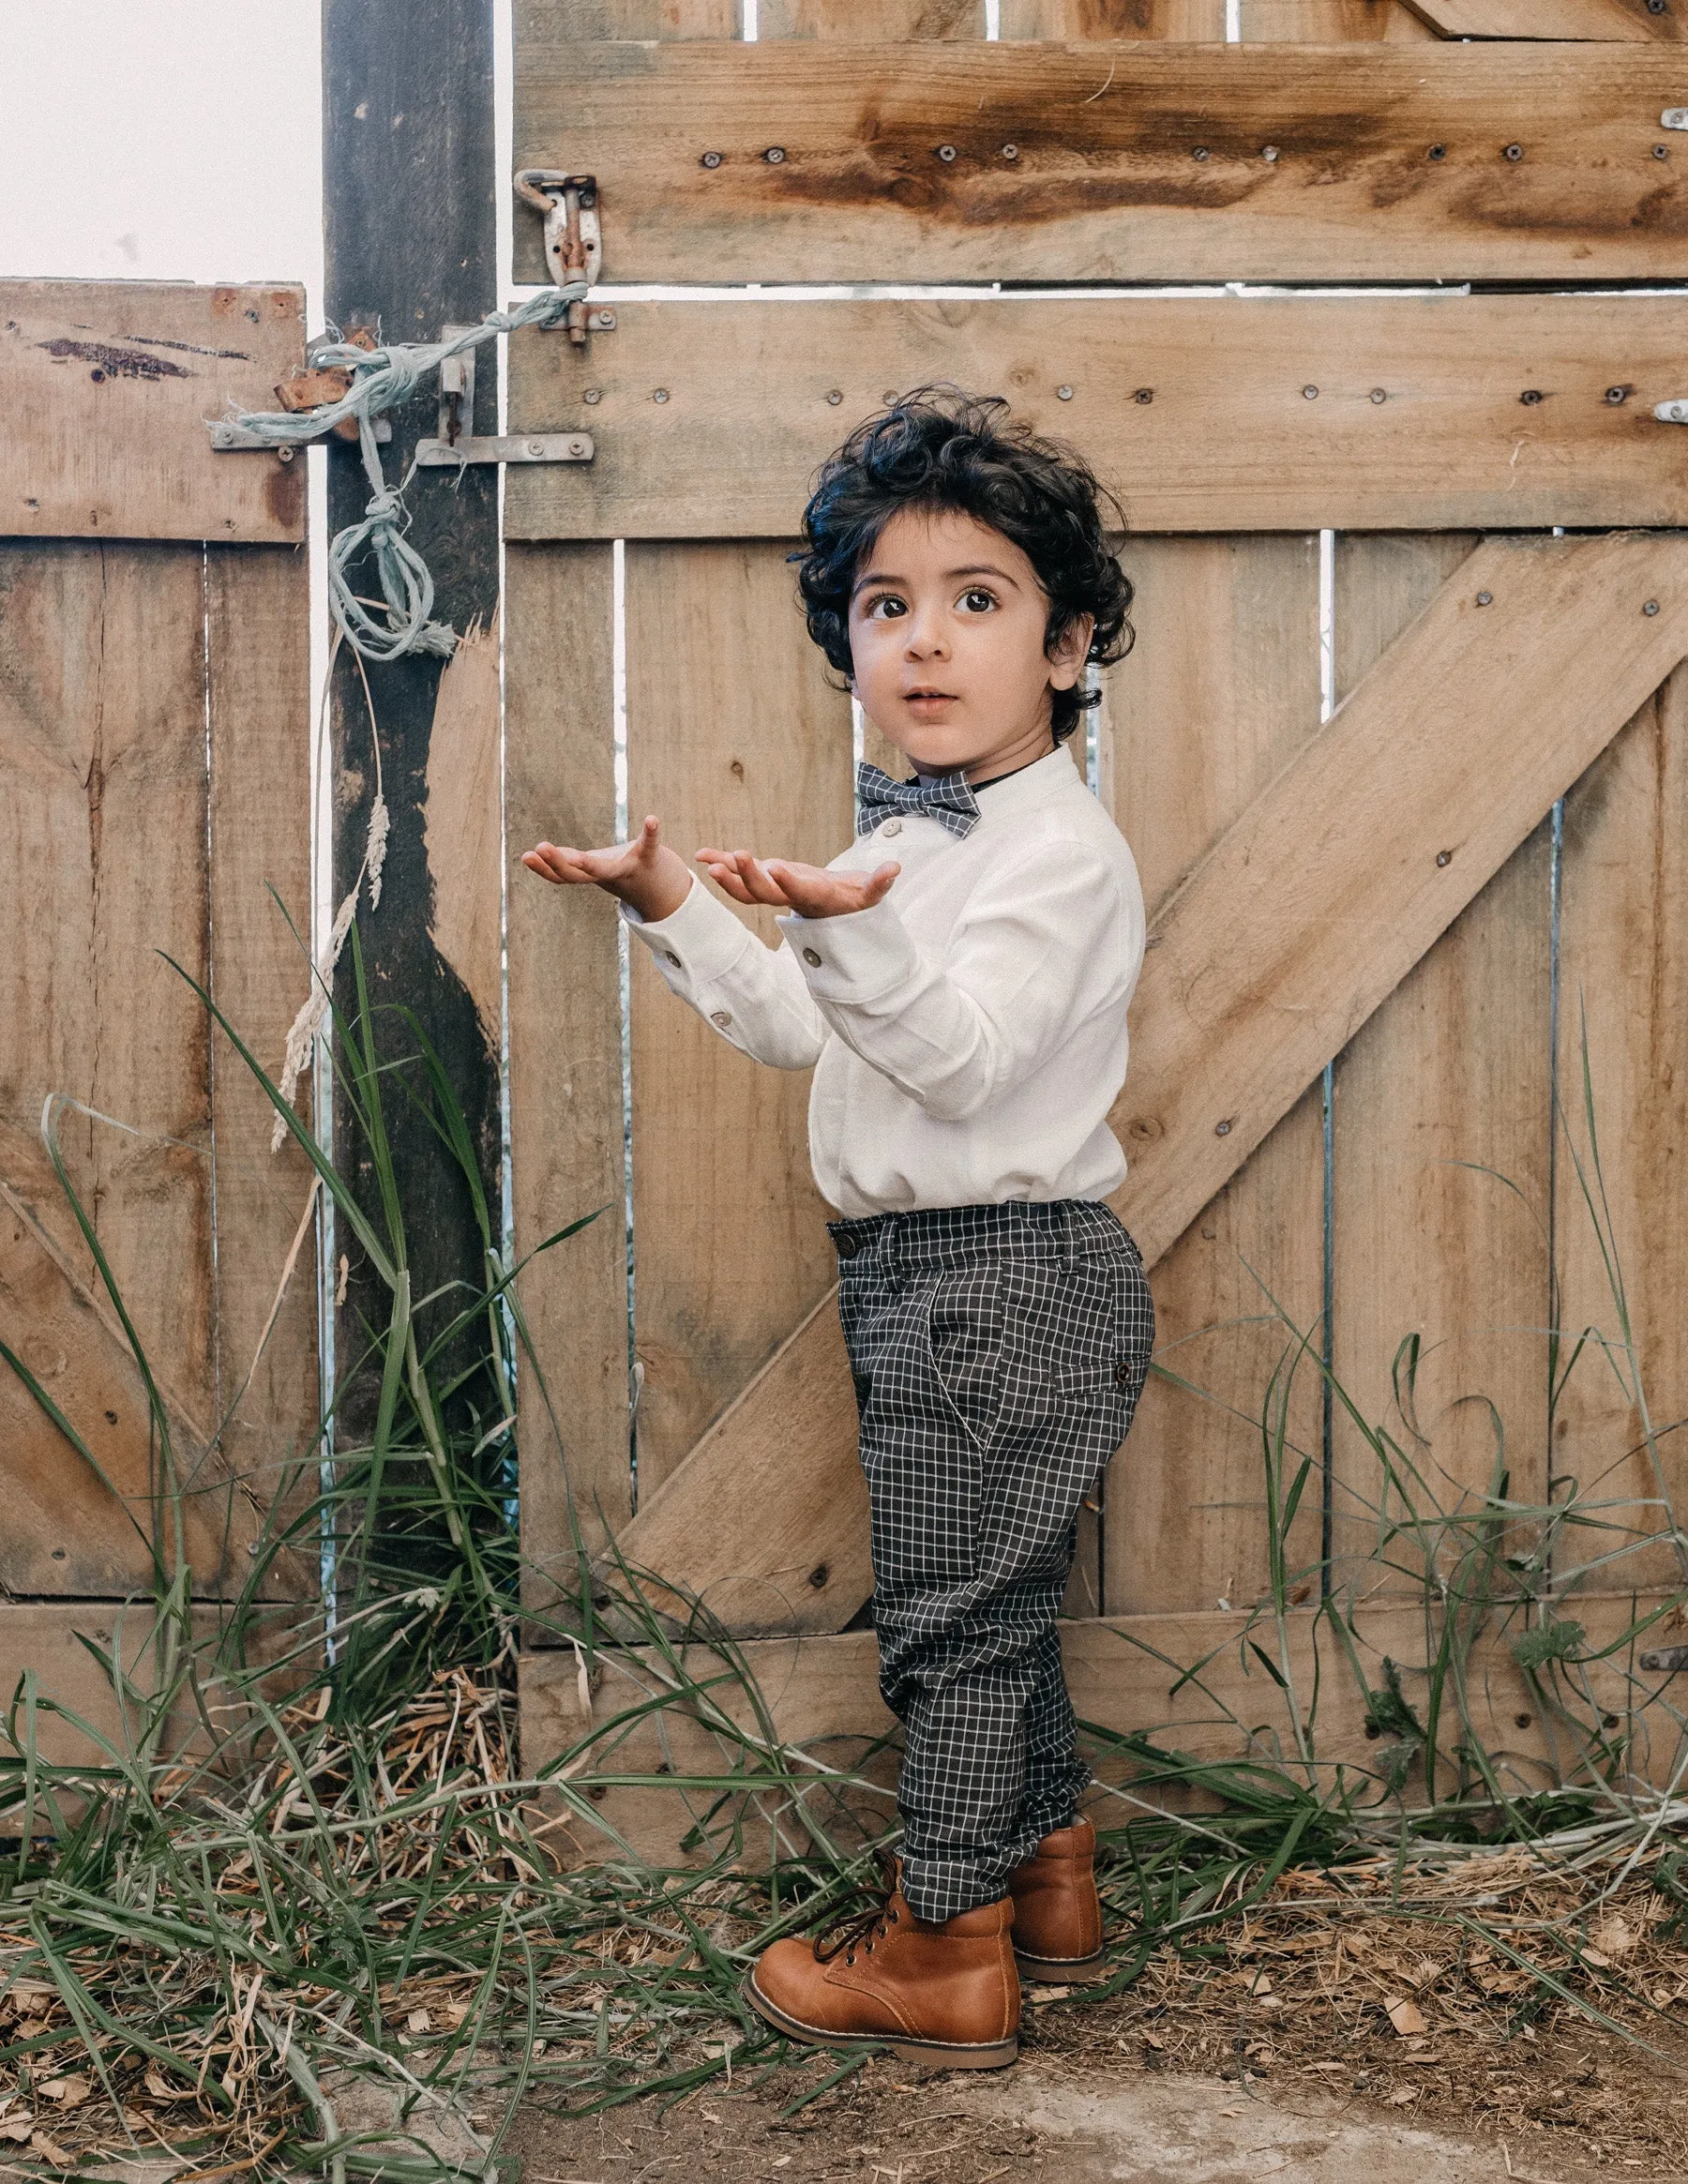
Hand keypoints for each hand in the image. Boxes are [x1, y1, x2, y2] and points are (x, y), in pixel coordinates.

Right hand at [522, 814, 691, 922]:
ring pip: (605, 870)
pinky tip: (652, 818)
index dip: (543, 869)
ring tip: (573, 855)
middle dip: (556, 864)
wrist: (662, 892)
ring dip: (588, 863)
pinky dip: (651, 833)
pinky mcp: (651, 859)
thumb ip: (572, 863)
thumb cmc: (623, 872)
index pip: (563, 877)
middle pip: (577, 876)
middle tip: (537, 849)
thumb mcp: (594, 868)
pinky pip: (650, 846)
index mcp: (591, 876)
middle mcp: (607, 876)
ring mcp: (627, 869)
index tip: (525, 857)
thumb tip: (541, 857)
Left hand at [695, 847, 899, 919]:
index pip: (799, 890)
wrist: (834, 908)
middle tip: (737, 857)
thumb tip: (894, 869)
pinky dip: (720, 863)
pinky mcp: (764, 879)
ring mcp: (774, 889)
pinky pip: (739, 874)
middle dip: (750, 876)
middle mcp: (789, 896)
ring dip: (728, 875)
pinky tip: (700, 854)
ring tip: (709, 863)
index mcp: (814, 897)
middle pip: (766, 892)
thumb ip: (879, 883)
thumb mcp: (870, 894)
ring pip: (747, 888)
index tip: (776, 868)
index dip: (788, 881)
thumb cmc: (854, 900)